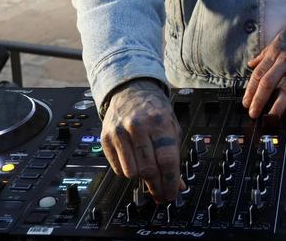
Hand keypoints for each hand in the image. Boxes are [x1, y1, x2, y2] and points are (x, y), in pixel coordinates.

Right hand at [100, 78, 181, 203]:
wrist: (130, 91)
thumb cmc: (153, 110)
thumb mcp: (171, 127)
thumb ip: (175, 155)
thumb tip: (178, 185)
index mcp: (159, 122)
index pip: (166, 159)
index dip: (170, 181)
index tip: (171, 193)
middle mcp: (138, 126)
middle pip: (148, 168)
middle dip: (156, 187)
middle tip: (160, 194)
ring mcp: (120, 132)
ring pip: (131, 172)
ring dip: (141, 179)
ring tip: (147, 176)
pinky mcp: (106, 138)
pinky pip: (117, 168)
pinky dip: (127, 172)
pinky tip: (133, 164)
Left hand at [242, 11, 285, 118]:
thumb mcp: (279, 40)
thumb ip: (264, 54)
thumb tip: (251, 64)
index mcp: (275, 53)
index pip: (258, 74)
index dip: (250, 90)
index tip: (245, 103)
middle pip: (268, 82)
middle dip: (259, 100)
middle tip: (253, 114)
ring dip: (278, 105)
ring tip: (271, 118)